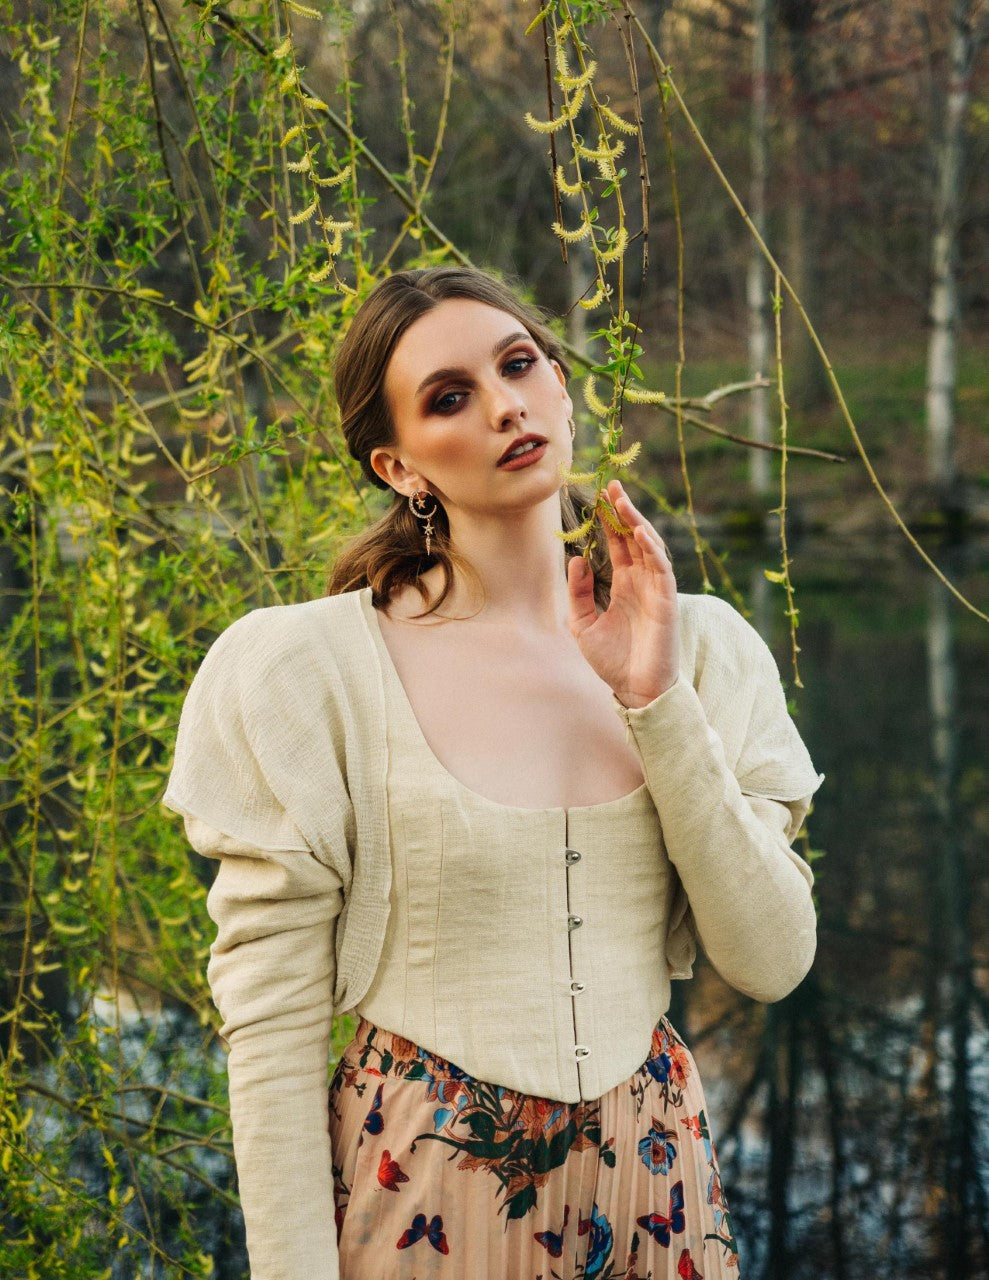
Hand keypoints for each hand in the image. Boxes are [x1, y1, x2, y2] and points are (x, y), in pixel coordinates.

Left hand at [566, 480, 679, 707]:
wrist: (635, 690)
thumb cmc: (612, 661)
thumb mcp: (582, 625)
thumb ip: (578, 593)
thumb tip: (577, 559)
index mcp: (623, 584)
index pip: (618, 545)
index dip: (609, 521)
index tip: (597, 497)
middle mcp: (641, 582)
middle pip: (634, 538)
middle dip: (623, 511)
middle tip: (611, 485)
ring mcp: (655, 589)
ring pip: (649, 547)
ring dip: (637, 523)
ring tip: (622, 501)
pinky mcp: (667, 601)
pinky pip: (662, 569)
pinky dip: (653, 549)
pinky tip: (641, 533)